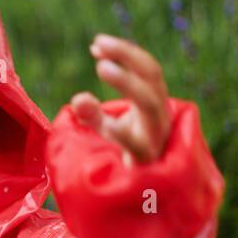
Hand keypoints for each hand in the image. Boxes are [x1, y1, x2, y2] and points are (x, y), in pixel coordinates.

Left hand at [69, 33, 170, 165]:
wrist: (148, 192)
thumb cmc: (130, 154)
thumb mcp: (109, 129)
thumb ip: (93, 113)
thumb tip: (78, 99)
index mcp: (155, 103)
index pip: (148, 69)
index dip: (125, 53)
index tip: (96, 44)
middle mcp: (160, 116)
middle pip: (153, 76)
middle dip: (128, 56)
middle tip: (98, 45)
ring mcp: (156, 137)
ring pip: (150, 103)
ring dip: (127, 82)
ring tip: (102, 66)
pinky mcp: (146, 159)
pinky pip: (136, 141)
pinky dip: (118, 128)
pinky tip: (97, 115)